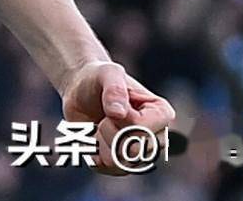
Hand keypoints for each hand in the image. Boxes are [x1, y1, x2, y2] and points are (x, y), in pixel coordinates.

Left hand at [60, 60, 176, 175]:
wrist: (81, 91)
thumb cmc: (98, 78)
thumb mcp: (106, 73)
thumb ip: (114, 88)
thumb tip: (119, 113)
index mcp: (161, 113)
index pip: (139, 128)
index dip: (117, 119)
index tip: (112, 107)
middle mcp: (158, 137)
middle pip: (131, 150)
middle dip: (107, 132)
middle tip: (103, 117)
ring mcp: (142, 154)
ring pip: (118, 163)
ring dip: (99, 144)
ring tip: (99, 127)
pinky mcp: (124, 165)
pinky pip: (107, 169)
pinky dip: (93, 153)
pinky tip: (94, 138)